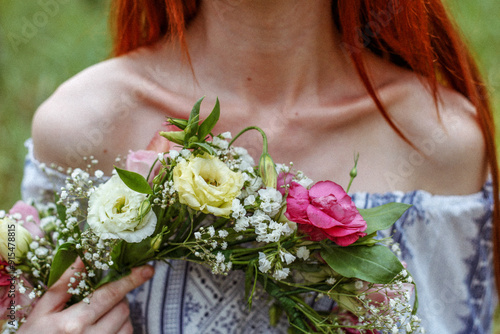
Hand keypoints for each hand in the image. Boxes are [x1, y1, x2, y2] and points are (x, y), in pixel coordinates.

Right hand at [18, 259, 153, 333]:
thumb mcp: (43, 310)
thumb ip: (65, 284)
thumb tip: (84, 256)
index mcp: (73, 322)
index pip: (109, 295)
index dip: (130, 280)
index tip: (147, 269)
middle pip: (122, 308)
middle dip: (118, 298)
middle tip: (101, 300)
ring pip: (127, 324)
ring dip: (120, 315)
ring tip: (100, 316)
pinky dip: (120, 329)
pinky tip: (104, 329)